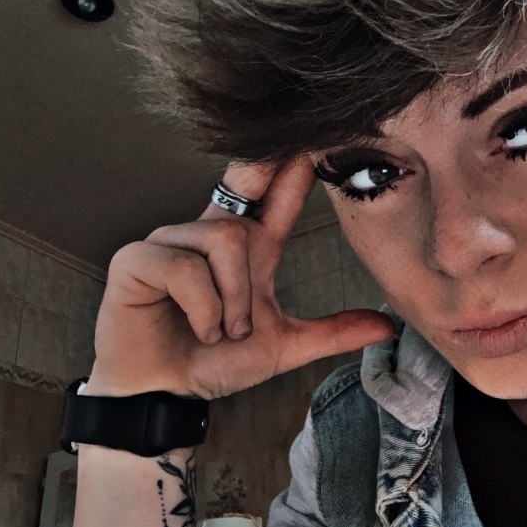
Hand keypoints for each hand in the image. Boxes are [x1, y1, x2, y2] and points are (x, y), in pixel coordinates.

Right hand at [85, 157, 395, 398]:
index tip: (321, 132)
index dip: (297, 161)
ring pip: (226, 238)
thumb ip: (333, 332)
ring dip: (234, 300)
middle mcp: (211, 232)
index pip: (277, 191)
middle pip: (247, 183)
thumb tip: (389, 326)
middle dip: (265, 165)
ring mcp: (172, 241)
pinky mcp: (138, 259)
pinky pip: (187, 269)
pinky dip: (205, 310)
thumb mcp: (285, 346)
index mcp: (247, 244)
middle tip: (289, 157)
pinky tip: (201, 330)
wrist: (164, 395)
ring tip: (227, 330)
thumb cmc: (215, 360)